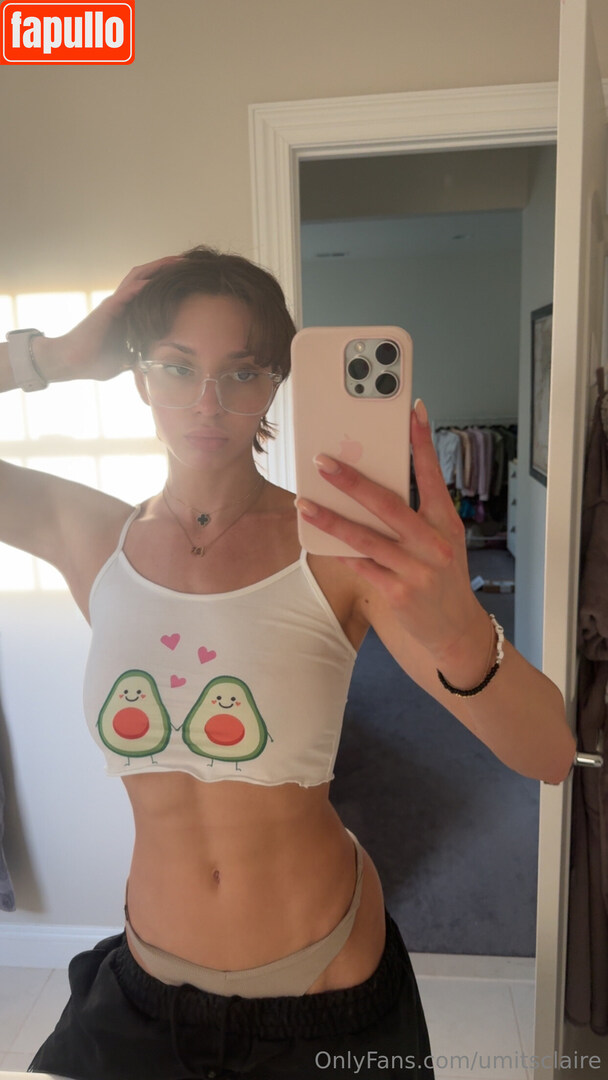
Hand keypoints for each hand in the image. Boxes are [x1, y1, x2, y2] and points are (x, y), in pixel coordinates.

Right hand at [34, 256, 181, 382]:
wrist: (71, 363)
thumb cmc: (94, 362)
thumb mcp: (125, 360)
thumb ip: (138, 356)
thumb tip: (153, 365)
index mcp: (127, 314)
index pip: (150, 290)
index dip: (167, 281)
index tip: (187, 278)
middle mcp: (121, 304)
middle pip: (145, 277)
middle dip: (166, 267)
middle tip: (187, 262)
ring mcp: (113, 305)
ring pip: (135, 279)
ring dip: (155, 269)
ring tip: (174, 263)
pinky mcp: (105, 311)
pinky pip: (123, 295)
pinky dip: (137, 288)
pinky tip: (150, 283)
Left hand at [296, 400, 490, 664]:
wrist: (456, 629)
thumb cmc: (444, 577)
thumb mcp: (443, 540)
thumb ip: (418, 514)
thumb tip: (376, 483)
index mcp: (446, 523)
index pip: (433, 476)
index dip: (423, 443)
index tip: (413, 412)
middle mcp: (433, 543)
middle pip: (387, 504)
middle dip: (352, 481)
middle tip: (324, 462)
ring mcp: (415, 569)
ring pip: (365, 537)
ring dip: (330, 518)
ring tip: (304, 503)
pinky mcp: (397, 592)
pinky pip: (361, 565)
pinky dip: (339, 551)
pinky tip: (318, 539)